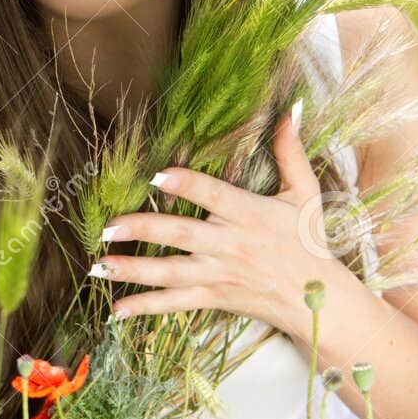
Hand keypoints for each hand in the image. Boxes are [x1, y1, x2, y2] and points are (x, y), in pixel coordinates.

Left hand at [90, 109, 342, 332]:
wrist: (318, 299)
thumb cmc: (308, 241)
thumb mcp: (305, 193)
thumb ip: (291, 152)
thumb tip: (291, 109)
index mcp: (250, 214)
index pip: (214, 196)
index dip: (187, 185)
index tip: (157, 175)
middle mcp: (231, 246)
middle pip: (182, 236)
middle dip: (144, 230)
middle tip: (108, 227)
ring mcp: (220, 275)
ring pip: (172, 273)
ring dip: (134, 270)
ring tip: (99, 266)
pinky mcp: (215, 297)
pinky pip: (176, 304)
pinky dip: (146, 307)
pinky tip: (116, 309)